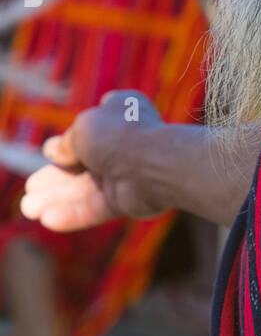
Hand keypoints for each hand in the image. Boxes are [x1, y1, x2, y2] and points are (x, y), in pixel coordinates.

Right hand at [20, 91, 168, 229]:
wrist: (155, 163)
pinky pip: (97, 207)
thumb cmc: (119, 136)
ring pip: (85, 189)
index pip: (90, 128)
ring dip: (57, 199)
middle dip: (54, 178)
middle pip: (82, 164)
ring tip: (29, 209)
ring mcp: (126, 173)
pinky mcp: (128, 199)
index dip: (68, 141)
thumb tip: (54, 152)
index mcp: (119, 115)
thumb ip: (67, 142)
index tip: (51, 151)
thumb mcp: (82, 129)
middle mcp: (124, 144)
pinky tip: (49, 220)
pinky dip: (74, 214)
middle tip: (32, 189)